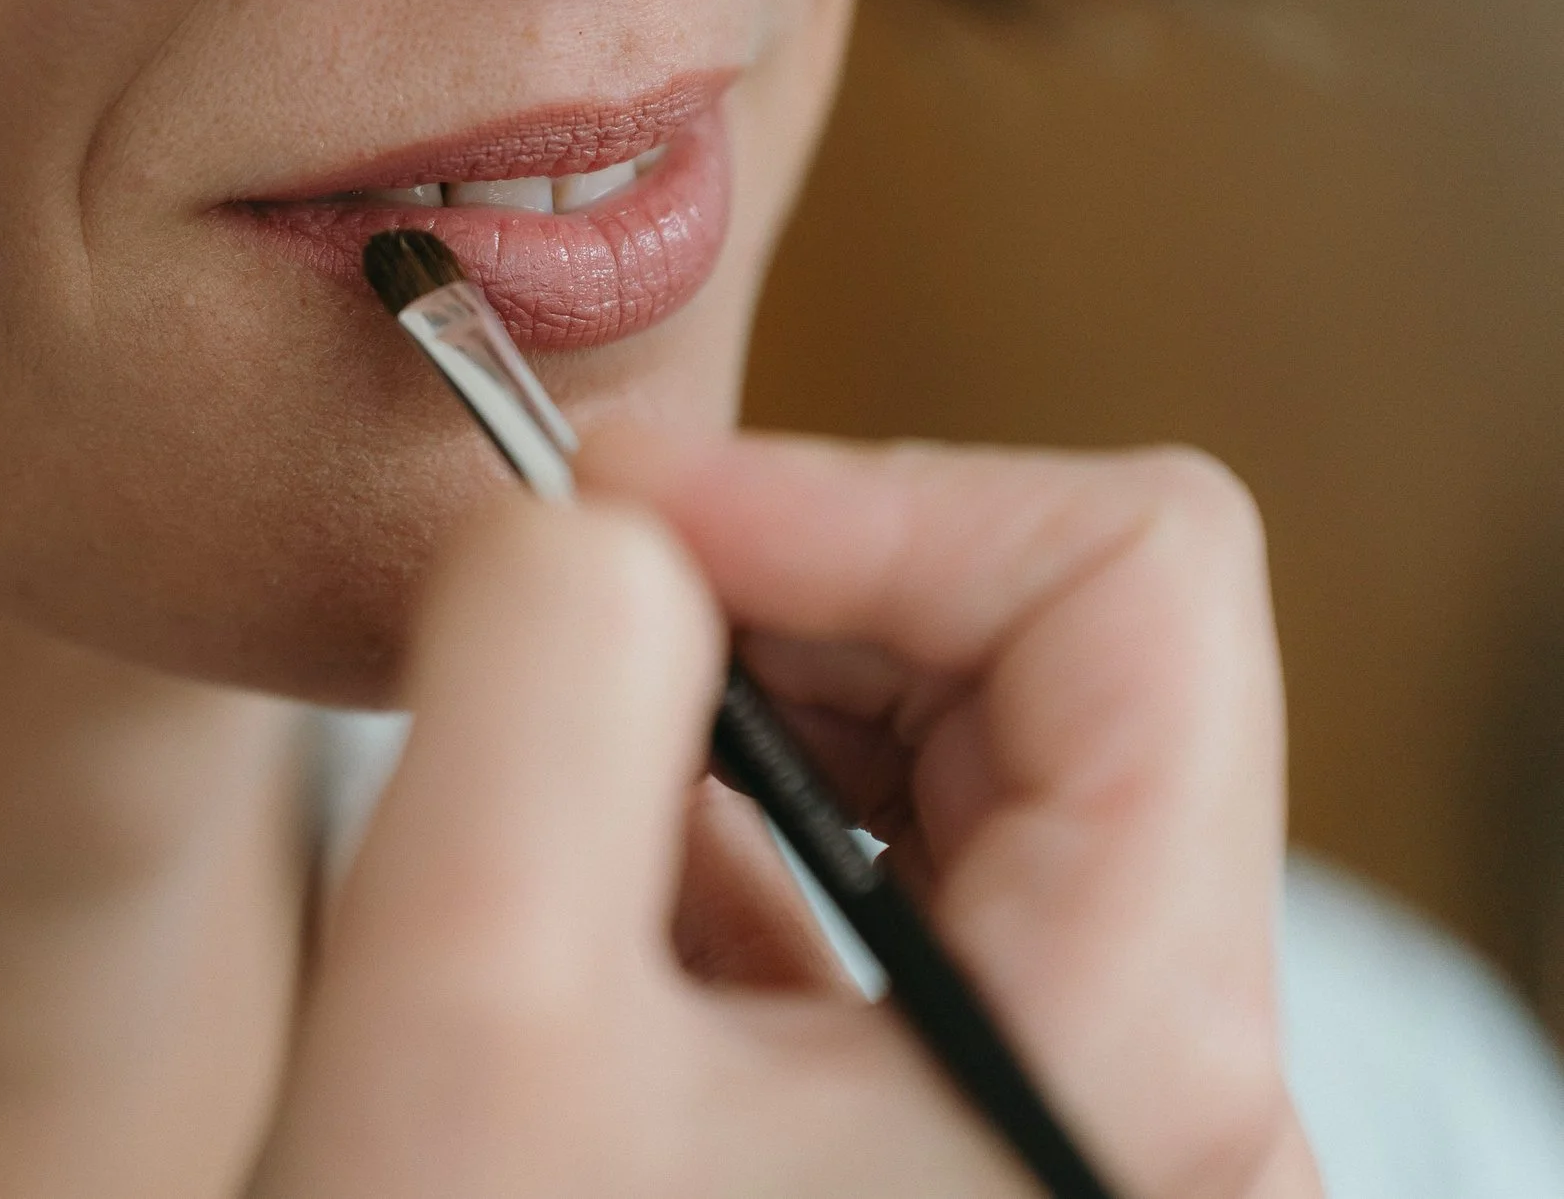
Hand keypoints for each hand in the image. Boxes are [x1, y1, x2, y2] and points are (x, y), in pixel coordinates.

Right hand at [252, 426, 1323, 1197]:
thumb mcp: (468, 1027)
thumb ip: (536, 693)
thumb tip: (592, 522)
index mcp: (1142, 1065)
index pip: (1132, 585)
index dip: (864, 496)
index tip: (620, 516)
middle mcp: (1160, 1095)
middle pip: (1057, 657)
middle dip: (789, 588)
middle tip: (560, 605)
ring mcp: (1064, 1127)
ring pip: (962, 758)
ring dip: (743, 695)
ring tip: (557, 742)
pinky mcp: (947, 1143)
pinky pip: (885, 886)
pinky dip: (729, 810)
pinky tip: (591, 853)